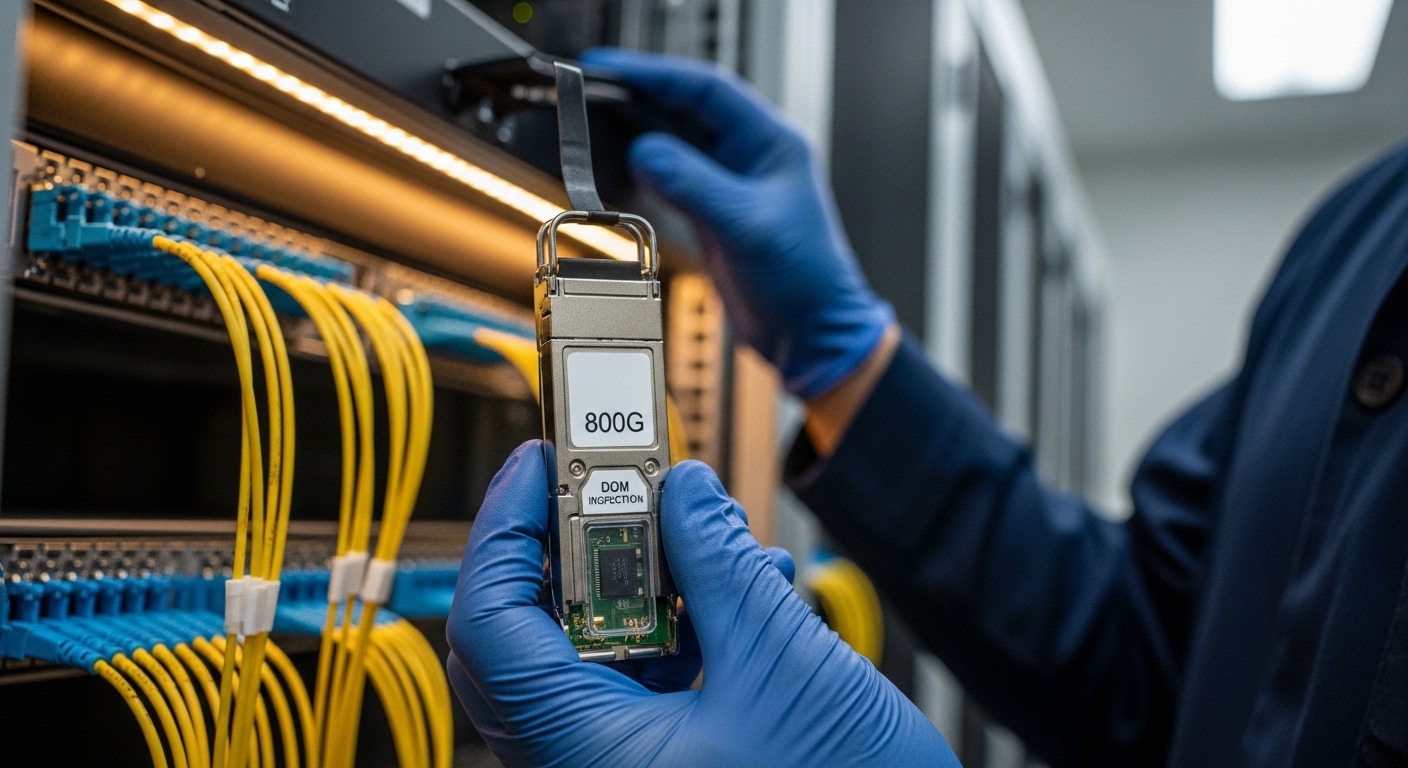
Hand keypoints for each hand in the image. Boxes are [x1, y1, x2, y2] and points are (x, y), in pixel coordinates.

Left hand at [446, 441, 955, 766]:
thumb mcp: (780, 666)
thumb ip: (720, 567)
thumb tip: (681, 490)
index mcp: (586, 752)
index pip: (491, 623)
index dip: (503, 529)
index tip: (539, 464)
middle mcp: (589, 760)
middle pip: (535, 630)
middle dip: (577, 544)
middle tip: (613, 485)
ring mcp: (628, 760)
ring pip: (595, 648)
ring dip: (643, 576)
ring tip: (698, 530)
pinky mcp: (672, 755)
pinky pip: (648, 672)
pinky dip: (684, 618)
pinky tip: (742, 583)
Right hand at [580, 48, 894, 399]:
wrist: (811, 333)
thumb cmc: (806, 279)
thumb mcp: (746, 226)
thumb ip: (694, 185)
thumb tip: (646, 151)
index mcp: (771, 142)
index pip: (707, 87)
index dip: (656, 73)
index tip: (610, 70)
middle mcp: (751, 155)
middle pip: (686, 107)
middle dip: (639, 94)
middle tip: (590, 88)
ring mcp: (732, 183)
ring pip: (676, 139)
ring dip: (638, 127)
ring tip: (595, 117)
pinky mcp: (715, 211)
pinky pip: (673, 174)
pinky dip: (644, 165)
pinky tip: (619, 160)